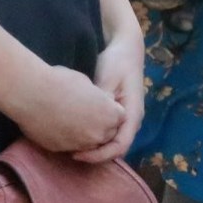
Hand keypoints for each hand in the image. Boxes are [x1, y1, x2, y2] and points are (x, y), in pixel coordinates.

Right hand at [9, 63, 126, 154]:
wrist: (32, 95)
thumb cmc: (62, 82)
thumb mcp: (88, 83)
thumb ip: (98, 98)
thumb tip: (95, 101)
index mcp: (109, 115)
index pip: (119, 117)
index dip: (110, 109)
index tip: (100, 102)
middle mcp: (98, 134)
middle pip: (107, 133)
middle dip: (101, 124)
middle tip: (86, 112)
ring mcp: (79, 144)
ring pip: (89, 144)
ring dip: (85, 135)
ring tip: (72, 120)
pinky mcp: (61, 150)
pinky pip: (71, 147)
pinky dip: (69, 139)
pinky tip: (59, 126)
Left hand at [74, 35, 145, 162]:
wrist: (125, 47)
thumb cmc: (117, 62)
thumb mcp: (108, 79)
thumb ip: (101, 101)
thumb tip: (92, 121)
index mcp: (133, 113)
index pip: (120, 146)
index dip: (99, 155)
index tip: (77, 153)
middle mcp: (132, 119)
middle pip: (116, 149)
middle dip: (95, 155)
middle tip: (70, 153)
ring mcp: (126, 117)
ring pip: (112, 143)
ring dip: (95, 148)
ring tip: (72, 146)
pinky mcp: (117, 114)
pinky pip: (109, 134)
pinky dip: (96, 139)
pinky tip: (79, 135)